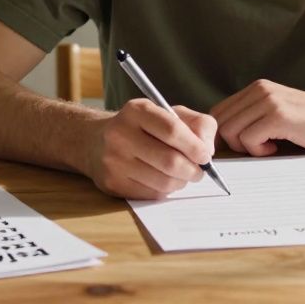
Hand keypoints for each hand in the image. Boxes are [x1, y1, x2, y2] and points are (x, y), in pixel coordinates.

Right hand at [82, 99, 216, 199]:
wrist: (97, 142)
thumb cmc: (144, 127)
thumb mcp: (170, 114)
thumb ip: (198, 125)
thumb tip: (208, 151)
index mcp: (137, 110)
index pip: (172, 130)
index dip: (195, 146)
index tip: (206, 156)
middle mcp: (120, 134)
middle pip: (169, 161)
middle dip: (193, 170)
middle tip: (199, 171)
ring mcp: (113, 161)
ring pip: (163, 182)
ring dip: (181, 182)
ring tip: (182, 174)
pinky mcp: (112, 183)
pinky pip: (151, 194)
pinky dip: (165, 190)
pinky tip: (163, 180)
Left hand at [211, 79, 304, 156]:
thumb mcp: (278, 114)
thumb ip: (253, 119)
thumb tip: (221, 141)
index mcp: (257, 89)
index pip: (218, 112)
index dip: (221, 135)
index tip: (237, 150)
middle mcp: (260, 90)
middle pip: (220, 122)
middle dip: (232, 144)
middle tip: (255, 150)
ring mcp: (269, 101)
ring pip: (230, 131)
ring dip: (246, 148)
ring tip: (269, 148)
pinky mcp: (279, 116)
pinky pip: (248, 139)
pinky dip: (258, 151)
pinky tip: (276, 149)